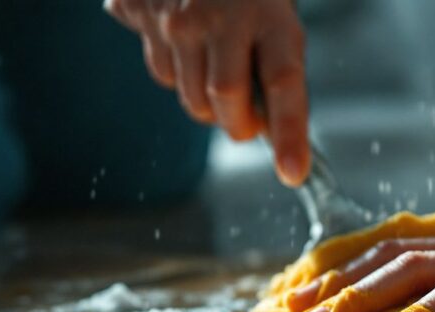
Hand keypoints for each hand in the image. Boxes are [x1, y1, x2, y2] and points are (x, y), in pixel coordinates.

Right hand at [104, 0, 309, 185]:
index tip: (293, 173)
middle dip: (237, 123)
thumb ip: (276, 73)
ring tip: (218, 64)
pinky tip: (188, 42)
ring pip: (189, 94)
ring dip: (206, 100)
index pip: (283, 84)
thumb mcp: (278, 21)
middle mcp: (221, 15)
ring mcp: (176, 14)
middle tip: (248, 118)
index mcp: (272, 16)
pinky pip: (162, 71)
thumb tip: (274, 136)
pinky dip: (178, 71)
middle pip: (224, 100)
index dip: (288, 133)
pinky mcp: (140, 10)